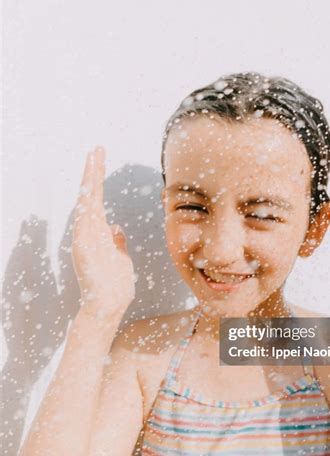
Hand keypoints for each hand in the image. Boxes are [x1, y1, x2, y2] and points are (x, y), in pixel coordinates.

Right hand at [72, 146, 135, 315]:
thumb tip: (116, 228)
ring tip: (93, 157)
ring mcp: (85, 239)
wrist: (108, 306)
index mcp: (97, 233)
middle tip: (96, 149)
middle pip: (90, 196)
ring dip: (90, 180)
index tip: (99, 160)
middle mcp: (88, 232)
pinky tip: (88, 185)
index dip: (98, 180)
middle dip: (93, 172)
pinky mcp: (83, 247)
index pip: (97, 201)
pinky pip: (84, 220)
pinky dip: (86, 202)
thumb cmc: (115, 285)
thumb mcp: (120, 257)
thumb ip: (116, 241)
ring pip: (86, 202)